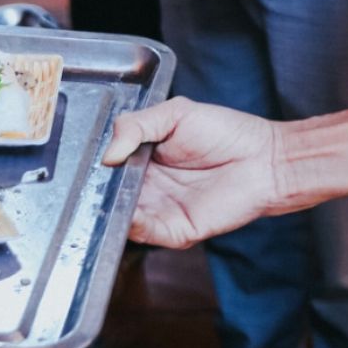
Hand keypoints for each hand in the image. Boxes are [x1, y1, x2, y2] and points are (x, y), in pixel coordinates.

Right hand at [102, 97, 289, 248]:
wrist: (266, 158)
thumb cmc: (226, 133)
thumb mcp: (173, 114)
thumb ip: (134, 126)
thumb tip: (107, 155)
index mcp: (141, 160)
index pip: (106, 168)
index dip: (94, 166)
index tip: (81, 162)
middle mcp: (146, 188)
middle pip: (108, 194)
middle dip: (96, 191)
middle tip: (87, 181)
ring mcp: (159, 211)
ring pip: (121, 217)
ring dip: (109, 209)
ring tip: (104, 195)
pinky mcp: (175, 230)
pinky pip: (146, 233)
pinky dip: (132, 225)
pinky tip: (128, 211)